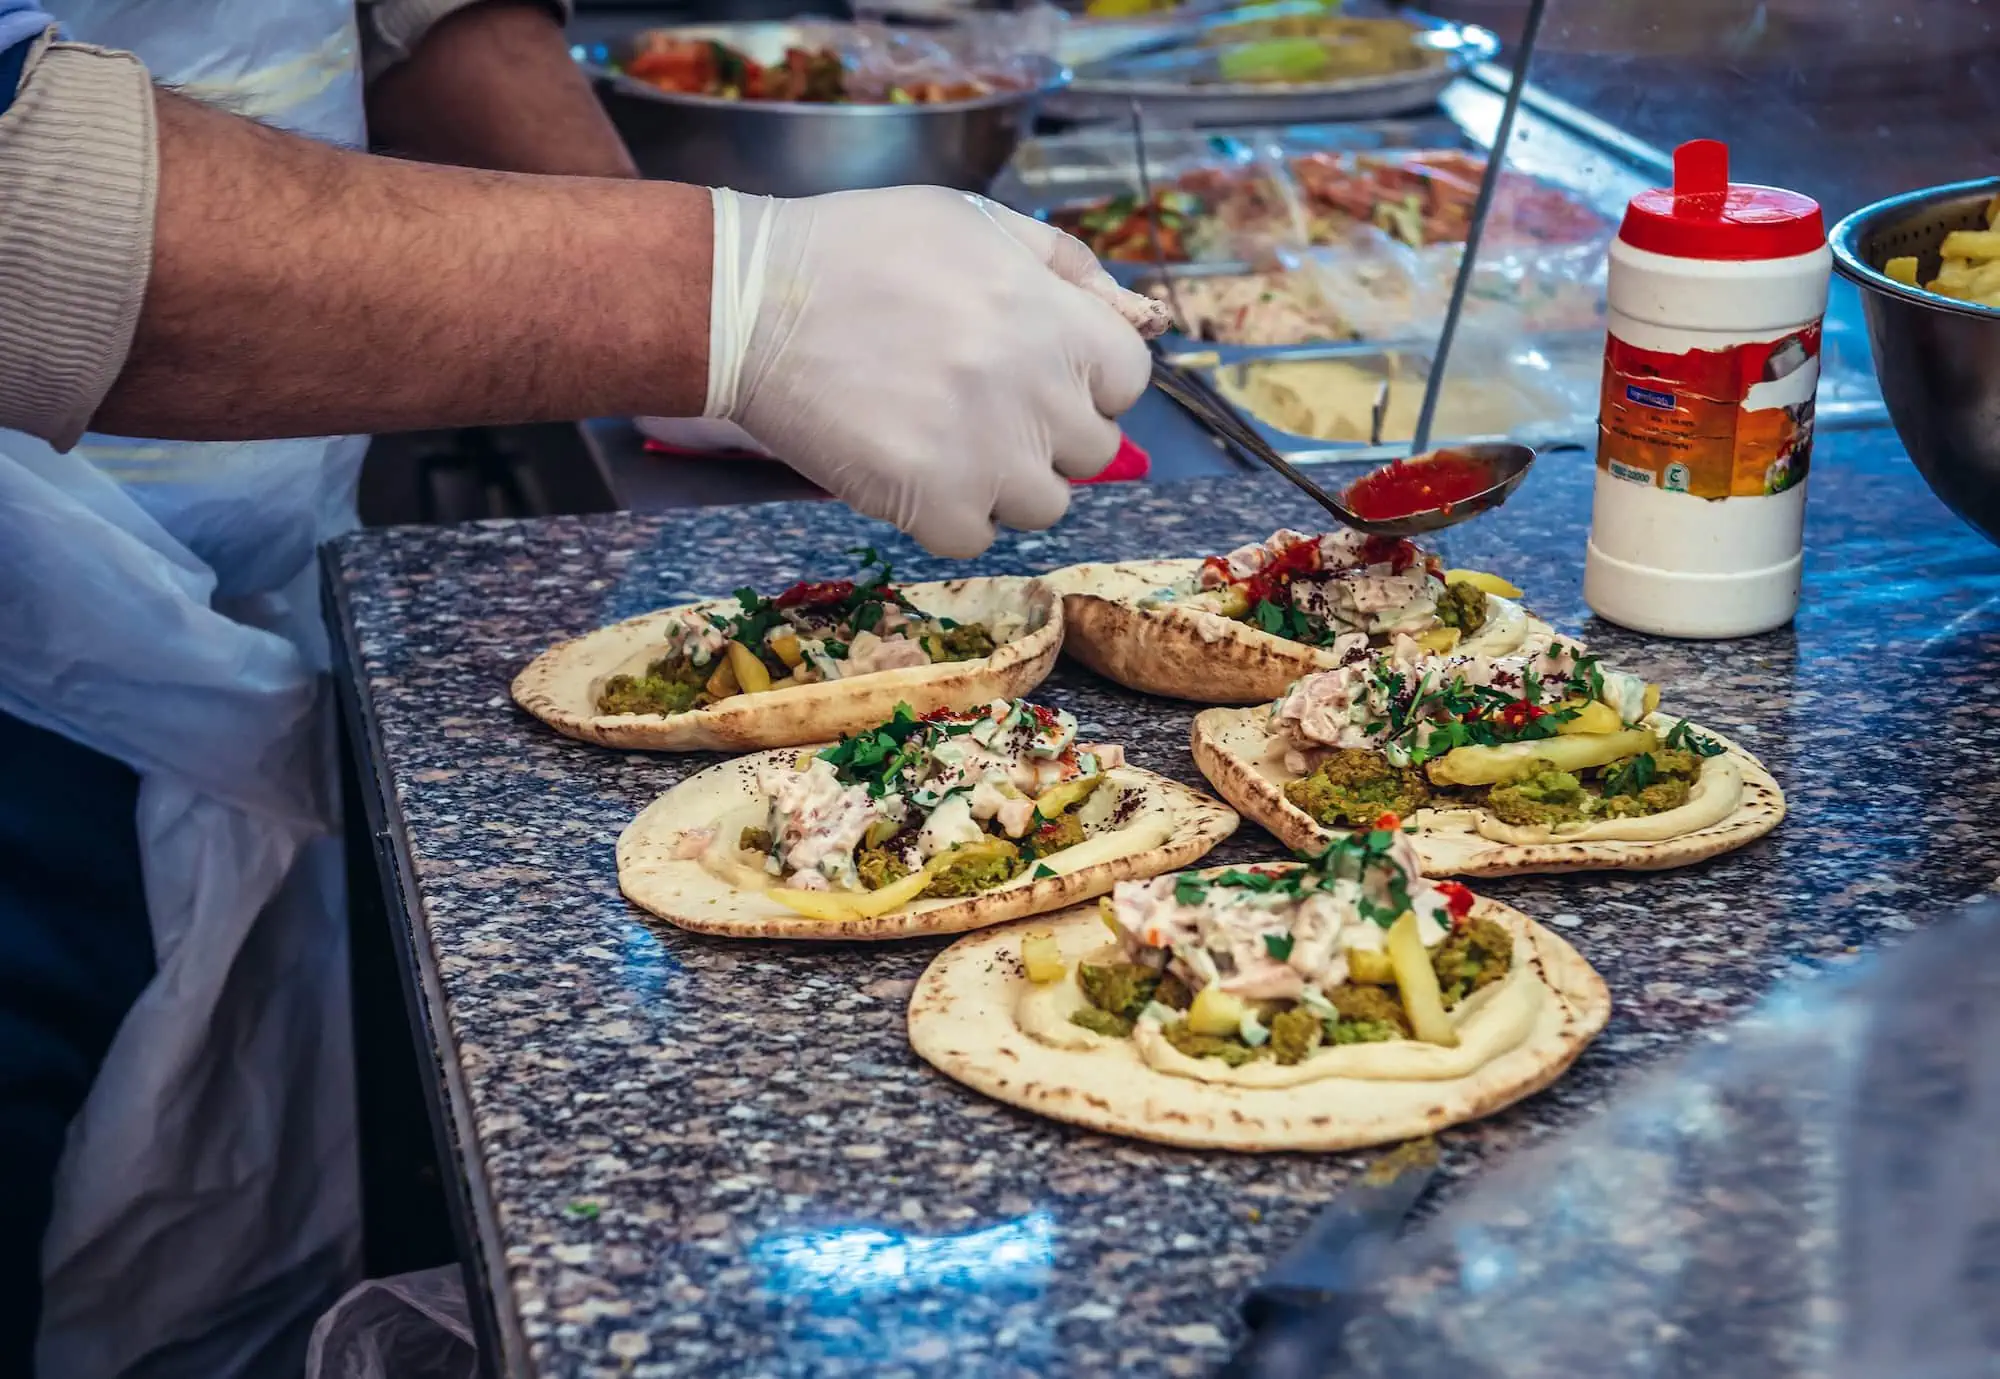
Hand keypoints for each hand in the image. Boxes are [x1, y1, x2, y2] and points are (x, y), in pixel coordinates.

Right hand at [705, 186, 1167, 557]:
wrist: (754, 301)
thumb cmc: (862, 250)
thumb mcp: (976, 221)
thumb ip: (1065, 265)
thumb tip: (1134, 315)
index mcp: (1057, 319)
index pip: (1128, 379)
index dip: (1084, 378)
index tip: (1036, 372)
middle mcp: (1038, 390)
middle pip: (1093, 450)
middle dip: (1047, 433)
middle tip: (980, 405)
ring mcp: (991, 454)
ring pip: (1044, 504)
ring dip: (1005, 483)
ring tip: (945, 441)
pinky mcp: (935, 504)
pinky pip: (977, 538)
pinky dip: (948, 517)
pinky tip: (910, 471)